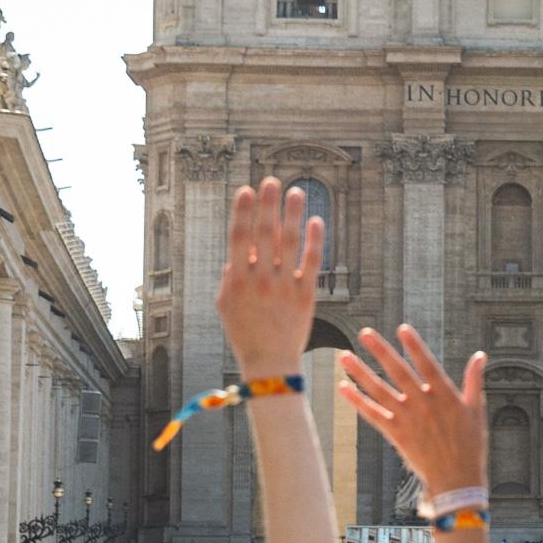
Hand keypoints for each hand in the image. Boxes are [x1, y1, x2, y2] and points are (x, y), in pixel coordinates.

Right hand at [215, 178, 324, 381]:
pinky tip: (316, 219)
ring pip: (289, 243)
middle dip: (268, 205)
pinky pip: (312, 261)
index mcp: (236, 280)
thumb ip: (231, 274)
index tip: (247, 189)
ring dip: (292, 214)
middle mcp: (260, 280)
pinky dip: (314, 240)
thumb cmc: (245, 331)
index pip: (239, 238)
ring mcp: (283, 287)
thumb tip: (238, 248)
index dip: (243, 212)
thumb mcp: (225, 303)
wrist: (270, 362)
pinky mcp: (305, 295)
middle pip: (264, 234)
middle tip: (272, 180)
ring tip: (297, 191)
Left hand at [337, 326, 488, 493]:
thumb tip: (480, 356)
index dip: (414, 345)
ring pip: (379, 390)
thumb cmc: (470, 444)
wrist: (456, 479)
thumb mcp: (476, 409)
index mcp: (444, 394)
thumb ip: (474, 380)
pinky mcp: (396, 434)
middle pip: (398, 371)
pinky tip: (344, 387)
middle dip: (380, 351)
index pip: (427, 363)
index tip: (402, 328)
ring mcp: (407, 418)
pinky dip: (357, 401)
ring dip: (360, 372)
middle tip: (365, 333)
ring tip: (345, 357)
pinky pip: (372, 414)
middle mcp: (422, 403)